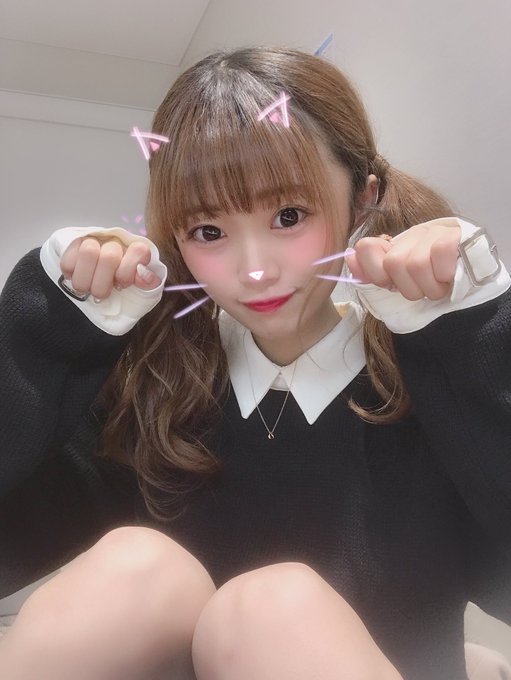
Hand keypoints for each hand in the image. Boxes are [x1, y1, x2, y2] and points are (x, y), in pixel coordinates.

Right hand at [60, 235, 161, 299]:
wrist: (102, 300)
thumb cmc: (125, 296)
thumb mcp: (143, 295)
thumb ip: (149, 284)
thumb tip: (142, 273)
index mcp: (136, 252)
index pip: (139, 250)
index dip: (128, 271)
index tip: (122, 284)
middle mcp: (117, 242)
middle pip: (110, 256)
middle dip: (103, 283)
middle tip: (103, 293)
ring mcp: (95, 241)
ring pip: (88, 252)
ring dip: (86, 280)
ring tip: (88, 288)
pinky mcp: (73, 245)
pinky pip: (68, 257)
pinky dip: (71, 273)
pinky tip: (76, 277)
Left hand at [346, 218, 460, 300]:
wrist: (472, 274)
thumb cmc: (432, 280)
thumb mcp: (400, 281)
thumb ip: (372, 272)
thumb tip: (348, 255)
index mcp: (394, 243)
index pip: (365, 248)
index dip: (375, 272)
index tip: (391, 283)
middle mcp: (412, 233)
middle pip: (393, 263)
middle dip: (409, 287)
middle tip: (423, 288)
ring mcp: (433, 231)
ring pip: (415, 264)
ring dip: (429, 287)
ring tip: (438, 285)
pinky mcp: (454, 234)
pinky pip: (438, 256)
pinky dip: (443, 274)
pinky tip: (449, 276)